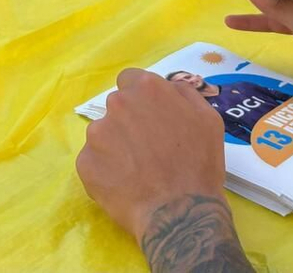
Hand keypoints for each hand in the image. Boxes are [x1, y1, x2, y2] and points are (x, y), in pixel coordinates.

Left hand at [76, 69, 231, 241]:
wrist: (180, 211)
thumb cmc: (199, 164)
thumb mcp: (207, 118)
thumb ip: (183, 94)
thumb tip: (167, 87)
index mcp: (146, 88)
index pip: (131, 80)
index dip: (140, 99)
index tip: (149, 118)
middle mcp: (117, 104)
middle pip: (117, 106)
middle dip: (128, 122)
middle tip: (147, 149)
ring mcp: (97, 133)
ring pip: (103, 134)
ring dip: (116, 146)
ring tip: (137, 171)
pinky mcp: (85, 163)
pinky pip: (94, 161)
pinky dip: (106, 171)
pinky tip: (125, 185)